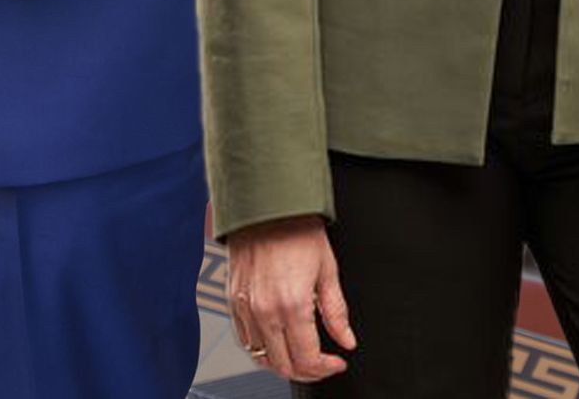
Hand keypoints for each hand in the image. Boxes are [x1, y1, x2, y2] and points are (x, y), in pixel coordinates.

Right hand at [223, 215, 354, 379]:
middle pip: (283, 365)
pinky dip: (260, 349)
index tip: (336, 362)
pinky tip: (275, 342)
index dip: (326, 368)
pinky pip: (244, 339)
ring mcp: (244, 306)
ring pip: (261, 357)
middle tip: (321, 364)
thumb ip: (337, 312)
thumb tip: (346, 339)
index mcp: (292, 304)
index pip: (308, 358)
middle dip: (306, 372)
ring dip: (282, 364)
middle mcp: (264, 309)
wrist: (265, 206)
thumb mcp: (327, 270)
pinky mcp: (232, 300)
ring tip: (299, 356)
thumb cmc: (296, 230)